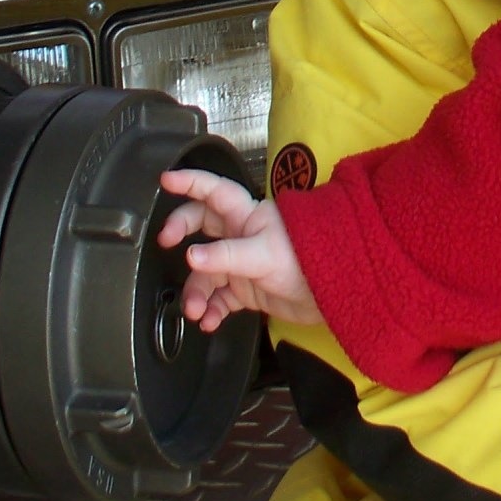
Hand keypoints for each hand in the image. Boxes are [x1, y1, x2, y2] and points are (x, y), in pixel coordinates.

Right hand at [156, 168, 321, 330]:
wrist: (335, 290)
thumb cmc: (306, 258)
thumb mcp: (263, 254)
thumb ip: (225, 256)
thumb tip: (191, 256)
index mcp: (248, 215)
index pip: (214, 192)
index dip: (191, 182)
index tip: (166, 179)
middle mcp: (243, 235)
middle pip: (203, 226)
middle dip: (182, 232)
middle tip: (165, 243)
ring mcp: (244, 263)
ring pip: (208, 271)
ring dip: (196, 291)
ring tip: (195, 309)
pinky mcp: (250, 289)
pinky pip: (221, 298)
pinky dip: (211, 310)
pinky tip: (209, 321)